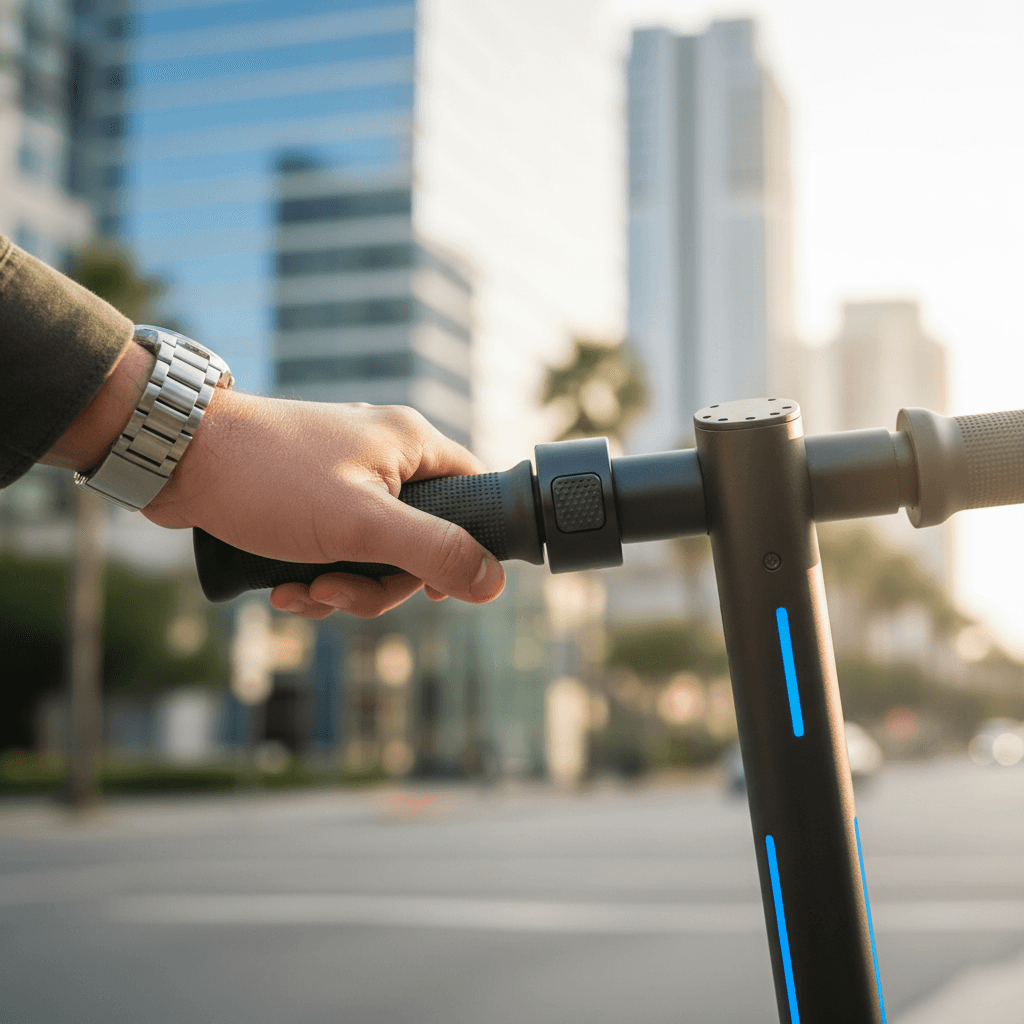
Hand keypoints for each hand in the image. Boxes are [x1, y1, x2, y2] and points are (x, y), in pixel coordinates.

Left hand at [141, 390, 505, 618]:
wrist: (177, 458)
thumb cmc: (270, 480)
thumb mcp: (362, 526)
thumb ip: (434, 552)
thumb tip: (494, 582)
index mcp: (411, 443)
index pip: (473, 490)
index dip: (467, 545)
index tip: (434, 587)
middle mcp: (385, 456)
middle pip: (419, 539)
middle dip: (379, 584)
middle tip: (335, 593)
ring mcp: (346, 477)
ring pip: (374, 553)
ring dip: (341, 588)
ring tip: (299, 592)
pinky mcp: (310, 499)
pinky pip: (336, 550)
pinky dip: (315, 576)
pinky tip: (281, 588)